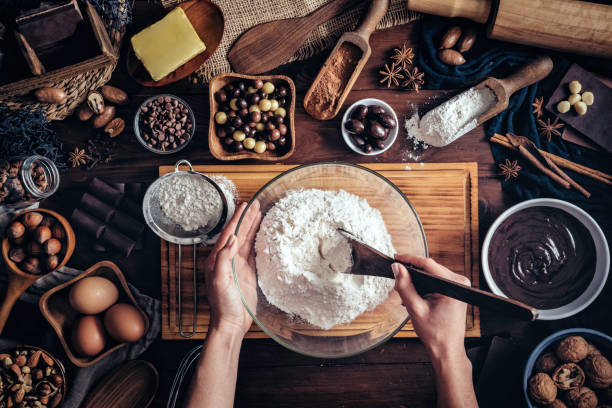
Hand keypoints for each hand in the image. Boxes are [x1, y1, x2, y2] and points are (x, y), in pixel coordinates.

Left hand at [204, 201, 260, 337]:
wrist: (231, 323)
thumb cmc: (222, 305)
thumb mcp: (219, 281)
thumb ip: (223, 259)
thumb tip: (233, 239)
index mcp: (217, 259)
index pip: (229, 234)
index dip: (237, 219)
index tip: (245, 206)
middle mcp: (228, 259)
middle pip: (239, 233)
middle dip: (247, 218)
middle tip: (256, 204)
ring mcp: (239, 266)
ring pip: (247, 240)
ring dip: (253, 226)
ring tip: (260, 212)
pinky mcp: (248, 273)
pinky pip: (254, 252)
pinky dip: (258, 240)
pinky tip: (263, 233)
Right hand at [392, 254, 469, 359]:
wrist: (447, 349)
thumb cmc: (436, 333)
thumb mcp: (415, 309)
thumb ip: (405, 286)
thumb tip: (397, 268)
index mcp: (453, 285)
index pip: (428, 264)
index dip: (409, 259)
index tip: (396, 257)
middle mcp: (460, 282)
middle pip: (430, 267)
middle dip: (412, 272)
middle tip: (397, 278)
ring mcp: (459, 286)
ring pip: (432, 273)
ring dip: (417, 279)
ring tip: (406, 290)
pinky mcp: (455, 290)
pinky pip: (436, 280)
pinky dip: (424, 285)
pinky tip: (415, 294)